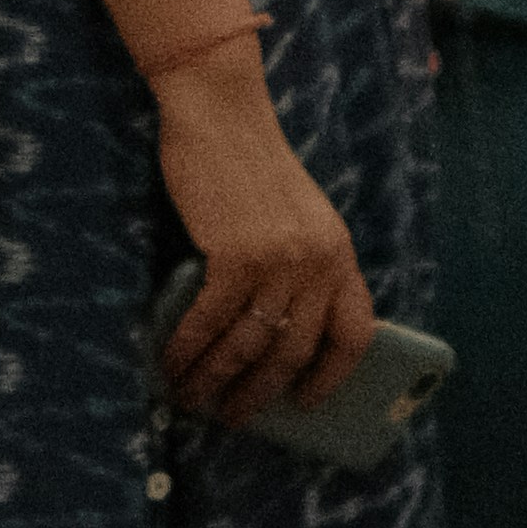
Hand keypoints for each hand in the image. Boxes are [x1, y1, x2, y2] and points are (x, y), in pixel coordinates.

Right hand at [149, 36, 375, 427]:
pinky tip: (172, 364)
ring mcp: (279, 261)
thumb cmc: (248, 161)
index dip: (332, 373)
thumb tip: (274, 332)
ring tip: (192, 397)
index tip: (306, 400)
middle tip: (234, 414)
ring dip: (216, 379)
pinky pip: (211, 321)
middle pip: (294, 350)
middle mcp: (318, 262)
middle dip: (261, 391)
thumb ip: (299, 264)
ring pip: (249, 344)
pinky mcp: (235, 256)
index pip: (354, 330)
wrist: (220, 113)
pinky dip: (188, 349)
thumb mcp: (297, 215)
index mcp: (338, 252)